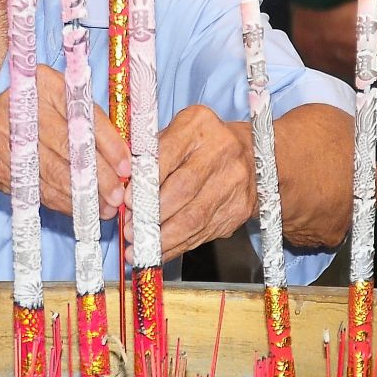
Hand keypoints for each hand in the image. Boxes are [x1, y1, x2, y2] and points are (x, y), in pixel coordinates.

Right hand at [0, 65, 129, 219]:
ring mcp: (8, 133)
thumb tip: (123, 159)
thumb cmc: (30, 118)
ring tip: (103, 207)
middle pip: (70, 145)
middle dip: (98, 174)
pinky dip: (61, 202)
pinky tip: (78, 210)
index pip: (84, 115)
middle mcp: (26, 103)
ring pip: (54, 170)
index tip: (126, 166)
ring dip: (82, 194)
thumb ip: (88, 123)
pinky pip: (37, 187)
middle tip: (117, 194)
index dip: (108, 143)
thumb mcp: (57, 105)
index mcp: (47, 82)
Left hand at [124, 105, 255, 262]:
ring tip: (141, 246)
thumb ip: (150, 154)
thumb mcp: (177, 133)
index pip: (168, 154)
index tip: (127, 200)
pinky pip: (205, 232)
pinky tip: (161, 250)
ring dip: (163, 237)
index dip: (146, 181)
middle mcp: (221, 151)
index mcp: (199, 125)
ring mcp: (235, 181)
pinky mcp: (240, 208)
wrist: (254, 154)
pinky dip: (179, 245)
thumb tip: (123, 189)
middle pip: (182, 189)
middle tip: (132, 228)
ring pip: (194, 217)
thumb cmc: (202, 144)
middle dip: (152, 214)